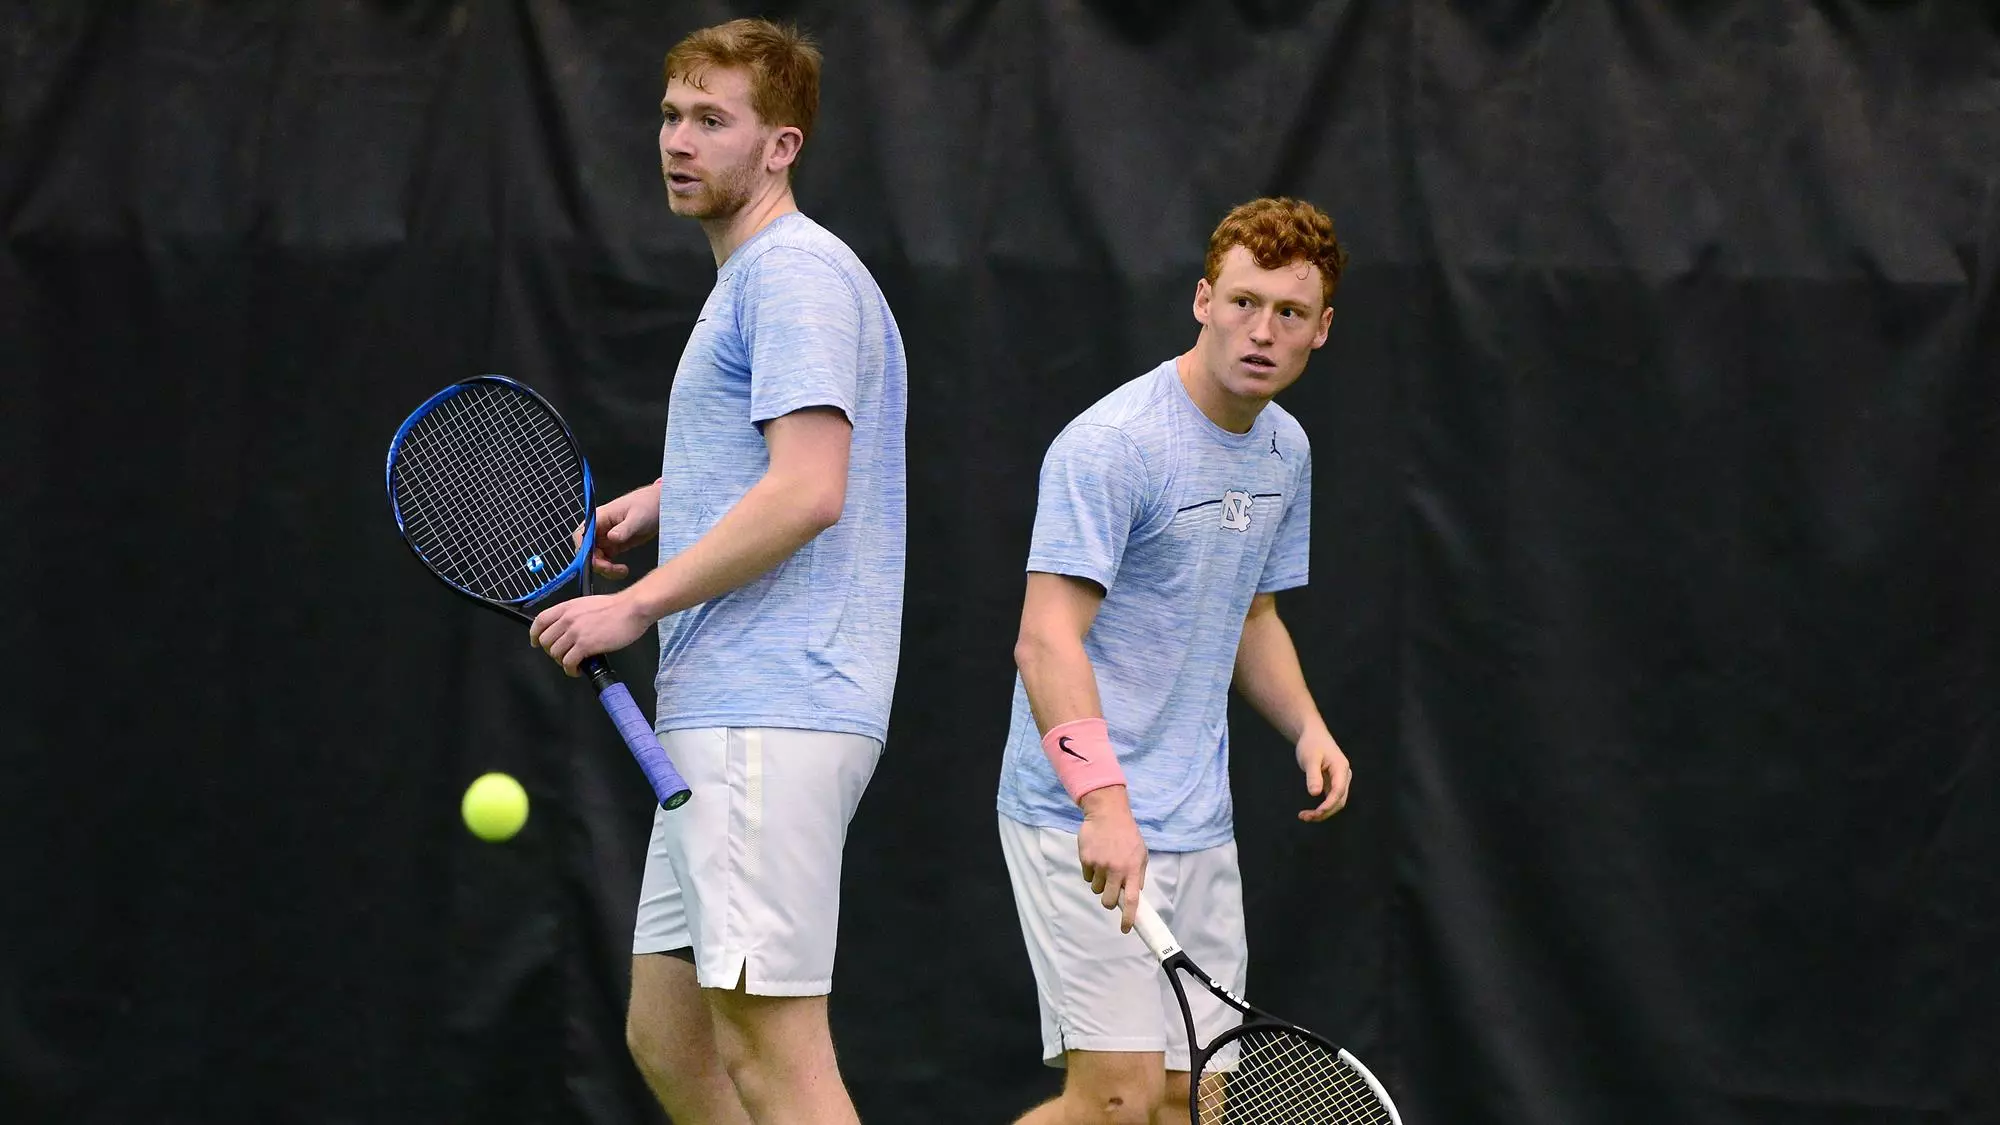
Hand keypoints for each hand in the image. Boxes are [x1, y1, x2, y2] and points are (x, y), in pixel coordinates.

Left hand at [529, 592, 652, 675]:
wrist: (632, 608)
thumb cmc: (617, 607)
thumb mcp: (588, 604)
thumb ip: (575, 614)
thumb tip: (571, 628)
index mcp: (567, 608)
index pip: (540, 621)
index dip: (535, 634)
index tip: (536, 643)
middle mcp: (567, 619)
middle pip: (545, 641)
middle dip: (552, 652)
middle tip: (564, 656)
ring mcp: (575, 632)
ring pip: (555, 654)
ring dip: (563, 662)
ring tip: (574, 664)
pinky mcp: (585, 645)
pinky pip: (568, 663)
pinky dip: (571, 670)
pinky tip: (579, 669)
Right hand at [576, 484, 661, 580]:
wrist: (661, 505)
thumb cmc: (648, 504)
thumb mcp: (637, 517)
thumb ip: (624, 528)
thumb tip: (611, 537)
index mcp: (600, 517)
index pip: (582, 535)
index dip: (584, 550)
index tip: (595, 561)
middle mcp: (600, 528)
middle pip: (587, 550)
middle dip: (596, 562)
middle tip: (610, 568)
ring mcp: (606, 537)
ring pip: (596, 558)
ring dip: (605, 568)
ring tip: (621, 570)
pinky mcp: (615, 545)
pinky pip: (607, 560)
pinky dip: (612, 568)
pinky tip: (623, 570)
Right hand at [1077, 787, 1148, 932]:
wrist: (1107, 813)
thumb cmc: (1127, 834)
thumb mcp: (1141, 853)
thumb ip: (1138, 874)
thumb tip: (1134, 893)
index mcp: (1132, 869)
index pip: (1131, 900)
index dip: (1129, 917)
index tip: (1125, 929)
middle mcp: (1115, 870)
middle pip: (1108, 900)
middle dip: (1108, 902)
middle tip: (1109, 893)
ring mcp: (1099, 865)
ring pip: (1096, 889)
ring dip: (1099, 883)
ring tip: (1104, 866)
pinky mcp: (1086, 859)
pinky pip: (1087, 876)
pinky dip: (1090, 871)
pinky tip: (1096, 857)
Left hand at [1296, 726, 1351, 821]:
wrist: (1313, 735)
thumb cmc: (1311, 744)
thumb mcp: (1310, 758)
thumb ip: (1313, 775)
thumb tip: (1314, 793)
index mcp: (1341, 768)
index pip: (1338, 791)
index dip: (1329, 804)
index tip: (1316, 813)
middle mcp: (1344, 776)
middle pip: (1339, 800)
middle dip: (1324, 812)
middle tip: (1305, 817)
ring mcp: (1340, 780)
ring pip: (1335, 802)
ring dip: (1322, 812)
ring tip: (1303, 816)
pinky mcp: (1334, 784)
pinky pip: (1330, 799)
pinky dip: (1321, 807)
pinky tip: (1309, 812)